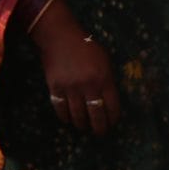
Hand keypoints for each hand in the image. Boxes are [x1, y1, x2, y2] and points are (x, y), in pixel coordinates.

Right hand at [34, 1, 121, 135]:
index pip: (112, 107)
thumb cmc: (86, 47)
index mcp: (104, 79)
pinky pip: (60, 108)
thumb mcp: (105, 61)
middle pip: (96, 115)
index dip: (113, 119)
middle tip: (100, 133)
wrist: (60, 36)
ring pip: (78, 115)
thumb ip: (108, 81)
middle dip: (99, 128)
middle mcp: (89, 85)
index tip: (112, 124)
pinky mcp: (55, 87)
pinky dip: (65, 117)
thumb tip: (109, 102)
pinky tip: (68, 120)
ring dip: (82, 124)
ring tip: (83, 127)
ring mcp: (71, 87)